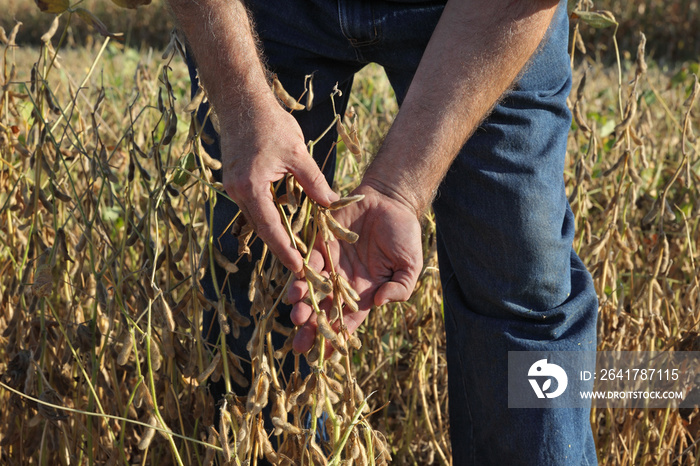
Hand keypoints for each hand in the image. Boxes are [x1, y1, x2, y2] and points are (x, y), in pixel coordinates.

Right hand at [220, 98, 336, 274]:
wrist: (240, 101)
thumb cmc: (270, 123)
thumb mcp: (298, 153)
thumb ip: (314, 182)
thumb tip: (332, 204)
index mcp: (251, 187)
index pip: (270, 228)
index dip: (285, 250)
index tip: (298, 267)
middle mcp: (237, 191)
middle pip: (261, 228)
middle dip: (280, 247)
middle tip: (300, 265)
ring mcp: (233, 187)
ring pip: (257, 218)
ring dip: (274, 233)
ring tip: (295, 249)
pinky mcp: (235, 180)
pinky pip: (254, 206)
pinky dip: (269, 216)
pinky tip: (284, 223)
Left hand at [287, 184, 422, 352]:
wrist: (390, 200)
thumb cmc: (404, 234)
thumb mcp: (410, 264)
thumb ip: (400, 287)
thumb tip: (381, 302)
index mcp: (364, 293)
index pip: (348, 321)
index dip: (337, 339)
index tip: (325, 356)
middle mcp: (343, 283)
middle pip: (324, 311)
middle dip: (311, 329)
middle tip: (300, 343)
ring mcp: (330, 264)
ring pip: (312, 290)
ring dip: (303, 305)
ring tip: (296, 315)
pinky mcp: (320, 244)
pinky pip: (307, 263)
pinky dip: (300, 276)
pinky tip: (295, 288)